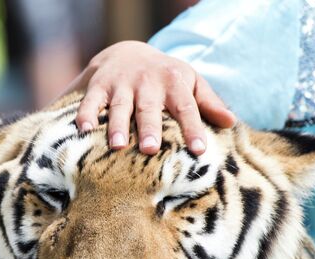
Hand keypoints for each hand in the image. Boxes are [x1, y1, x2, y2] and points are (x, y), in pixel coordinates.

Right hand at [62, 41, 235, 154]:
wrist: (129, 52)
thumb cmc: (167, 77)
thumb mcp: (191, 83)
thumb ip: (209, 103)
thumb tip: (231, 122)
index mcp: (174, 83)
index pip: (186, 108)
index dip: (193, 129)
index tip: (199, 150)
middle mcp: (147, 82)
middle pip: (149, 108)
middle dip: (149, 128)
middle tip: (151, 149)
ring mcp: (122, 84)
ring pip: (119, 106)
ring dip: (118, 125)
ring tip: (118, 146)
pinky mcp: (99, 86)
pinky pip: (91, 101)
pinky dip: (86, 114)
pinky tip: (83, 130)